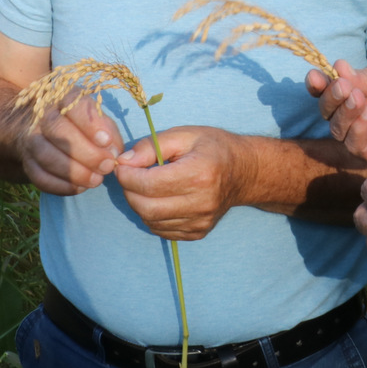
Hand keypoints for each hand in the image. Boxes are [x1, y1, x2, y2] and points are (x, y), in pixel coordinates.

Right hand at [16, 95, 121, 195]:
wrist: (48, 133)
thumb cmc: (84, 126)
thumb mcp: (99, 120)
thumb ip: (109, 132)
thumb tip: (113, 152)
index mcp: (64, 99)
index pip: (73, 104)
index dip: (90, 124)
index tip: (106, 141)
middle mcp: (43, 116)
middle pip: (58, 131)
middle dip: (86, 153)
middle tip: (107, 165)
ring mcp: (31, 139)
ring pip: (46, 156)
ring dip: (74, 172)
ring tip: (96, 180)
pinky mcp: (27, 162)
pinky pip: (39, 177)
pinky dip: (61, 186)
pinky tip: (80, 187)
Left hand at [114, 126, 248, 240]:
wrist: (245, 172)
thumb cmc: (214, 148)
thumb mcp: (184, 135)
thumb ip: (151, 146)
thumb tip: (124, 162)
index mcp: (199, 174)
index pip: (150, 184)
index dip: (127, 176)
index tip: (121, 166)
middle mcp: (201, 202)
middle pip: (147, 207)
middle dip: (129, 192)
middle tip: (128, 176)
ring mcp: (201, 221)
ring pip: (151, 221)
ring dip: (139, 204)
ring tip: (144, 186)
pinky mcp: (198, 232)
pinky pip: (162, 230)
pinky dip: (152, 216)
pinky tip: (158, 199)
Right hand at [307, 59, 366, 168]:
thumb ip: (366, 76)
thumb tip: (337, 68)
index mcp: (357, 92)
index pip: (328, 91)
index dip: (318, 85)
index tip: (316, 77)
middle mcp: (356, 115)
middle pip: (327, 111)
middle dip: (331, 99)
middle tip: (344, 88)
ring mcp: (366, 136)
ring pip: (338, 130)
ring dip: (345, 114)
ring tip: (361, 100)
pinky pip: (356, 147)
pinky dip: (359, 130)